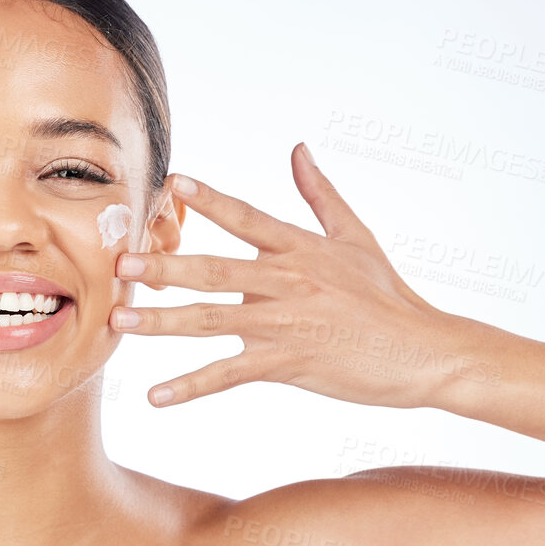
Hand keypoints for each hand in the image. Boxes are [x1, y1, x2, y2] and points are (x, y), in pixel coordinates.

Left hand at [110, 143, 476, 409]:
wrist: (424, 351)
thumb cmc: (389, 295)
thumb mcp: (356, 236)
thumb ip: (320, 194)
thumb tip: (298, 149)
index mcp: (301, 247)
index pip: (248, 217)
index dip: (211, 200)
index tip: (174, 184)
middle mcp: (288, 280)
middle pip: (215, 269)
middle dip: (165, 266)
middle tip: (121, 264)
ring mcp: (287, 322)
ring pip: (212, 320)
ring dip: (162, 322)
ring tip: (120, 321)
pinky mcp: (289, 361)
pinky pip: (230, 373)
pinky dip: (191, 386)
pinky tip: (156, 396)